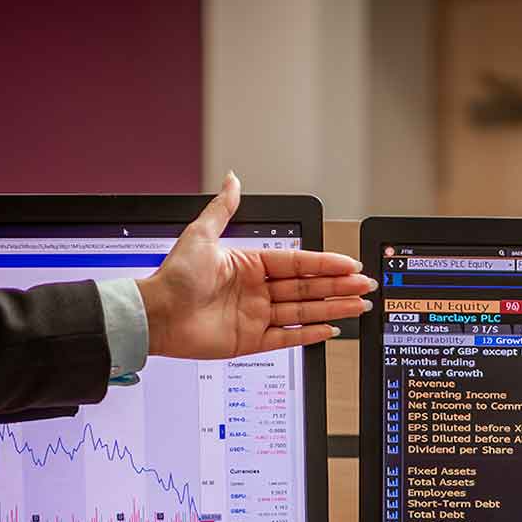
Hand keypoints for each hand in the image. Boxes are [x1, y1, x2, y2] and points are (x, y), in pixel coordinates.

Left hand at [138, 172, 374, 358]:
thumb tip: (232, 180)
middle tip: (364, 285)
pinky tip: (330, 329)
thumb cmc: (174, 277)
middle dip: (338, 286)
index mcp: (249, 265)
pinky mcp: (251, 341)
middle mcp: (256, 290)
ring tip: (358, 306)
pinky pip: (287, 337)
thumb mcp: (201, 235)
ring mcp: (255, 316)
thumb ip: (222, 209)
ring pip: (303, 312)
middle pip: (307, 288)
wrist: (156, 314)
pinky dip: (309, 335)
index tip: (348, 263)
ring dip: (333, 308)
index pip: (297, 263)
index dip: (325, 263)